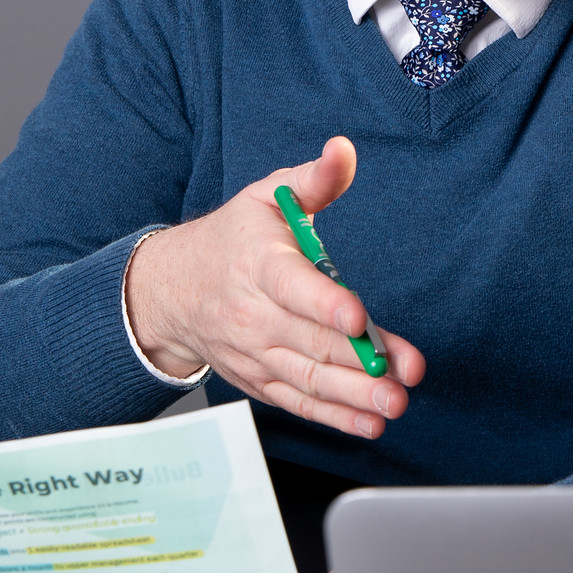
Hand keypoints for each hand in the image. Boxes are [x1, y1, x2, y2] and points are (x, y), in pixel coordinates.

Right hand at [125, 137, 424, 436]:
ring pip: (307, 378)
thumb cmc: (233, 239)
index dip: (326, 304)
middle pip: (310, 341)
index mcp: (259, 264)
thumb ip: (313, 180)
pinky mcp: (260, 379)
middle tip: (400, 376)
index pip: (293, 286)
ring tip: (393, 403)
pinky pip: (298, 402)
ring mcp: (255, 352)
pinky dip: (334, 417)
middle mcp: (253, 314)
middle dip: (358, 362)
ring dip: (353, 396)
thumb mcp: (267, 196)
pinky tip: (369, 422)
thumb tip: (344, 150)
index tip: (359, 317)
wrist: (172, 290)